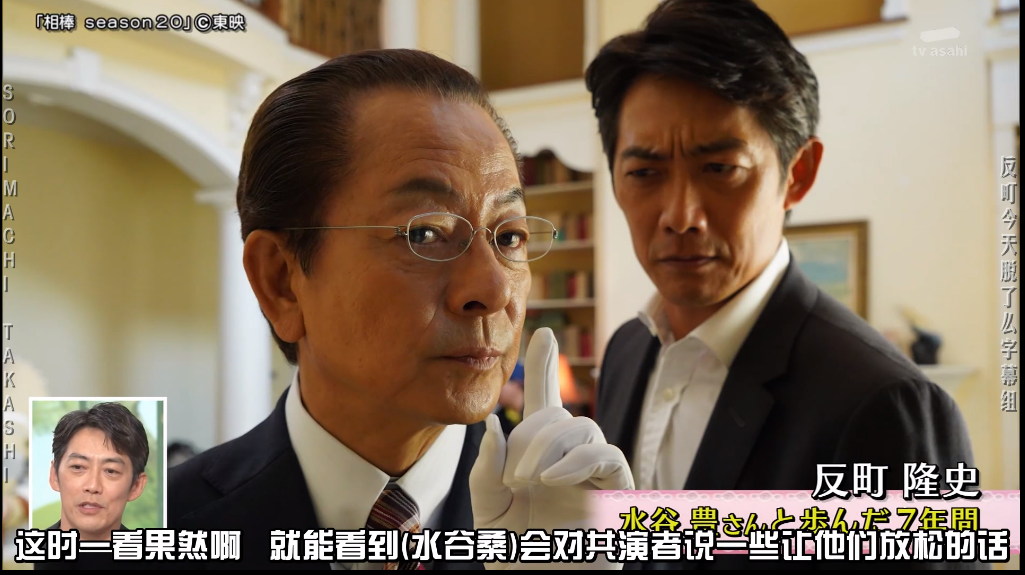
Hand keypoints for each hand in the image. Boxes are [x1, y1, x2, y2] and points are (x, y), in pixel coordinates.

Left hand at [469, 328, 633, 569]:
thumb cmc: (519, 558)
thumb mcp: (488, 515)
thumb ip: (486, 472)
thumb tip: (494, 426)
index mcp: (538, 460)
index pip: (544, 405)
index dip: (544, 368)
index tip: (544, 332)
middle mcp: (569, 462)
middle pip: (559, 415)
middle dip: (532, 435)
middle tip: (514, 475)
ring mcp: (595, 476)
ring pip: (582, 428)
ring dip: (549, 447)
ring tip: (529, 481)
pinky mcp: (618, 493)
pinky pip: (606, 454)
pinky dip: (577, 460)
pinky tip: (551, 479)